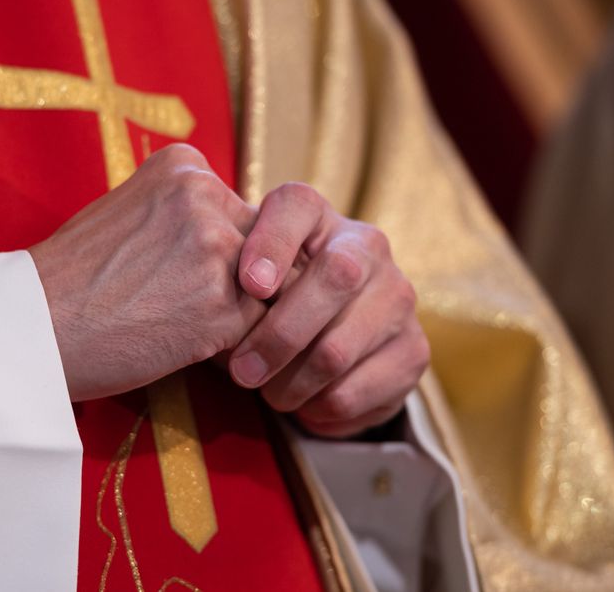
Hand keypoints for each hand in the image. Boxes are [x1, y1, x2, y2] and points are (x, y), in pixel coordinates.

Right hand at [30, 144, 262, 401]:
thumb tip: (236, 234)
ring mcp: (217, 249)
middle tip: (180, 305)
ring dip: (234, 316)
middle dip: (236, 281)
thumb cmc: (71, 279)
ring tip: (176, 324)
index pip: (240, 211)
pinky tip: (179, 343)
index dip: (216, 251)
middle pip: (262, 248)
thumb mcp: (126, 211)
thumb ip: (181, 213)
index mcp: (182, 165)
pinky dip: (228, 346)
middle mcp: (205, 195)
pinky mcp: (223, 306)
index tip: (170, 270)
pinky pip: (256, 330)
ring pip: (265, 291)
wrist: (32, 326)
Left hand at [228, 182, 428, 436]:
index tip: (248, 284)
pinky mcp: (413, 351)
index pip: (297, 205)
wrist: (328, 341)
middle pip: (336, 278)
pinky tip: (303, 406)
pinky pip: (356, 391)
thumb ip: (223, 275)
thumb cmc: (264, 302)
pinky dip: (319, 408)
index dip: (273, 242)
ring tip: (267, 393)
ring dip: (292, 383)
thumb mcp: (240, 281)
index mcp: (317, 217)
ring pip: (339, 348)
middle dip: (279, 334)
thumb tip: (200, 299)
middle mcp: (367, 246)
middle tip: (241, 371)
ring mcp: (397, 297)